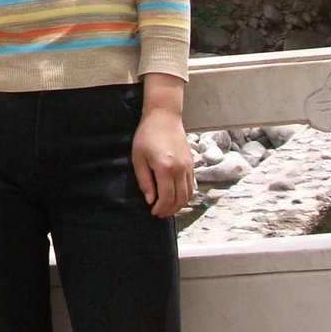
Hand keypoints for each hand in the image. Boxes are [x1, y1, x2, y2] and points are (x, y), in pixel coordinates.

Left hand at [132, 79, 193, 218]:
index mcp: (165, 168)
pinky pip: (192, 185)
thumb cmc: (147, 136)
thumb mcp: (139, 158)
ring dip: (179, 205)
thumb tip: (151, 200)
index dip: (160, 208)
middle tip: (159, 213)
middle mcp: (180, 169)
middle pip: (180, 199)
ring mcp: (189, 166)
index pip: (167, 198)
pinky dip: (185, 195)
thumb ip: (145, 181)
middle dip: (170, 210)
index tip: (153, 212)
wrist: (164, 117)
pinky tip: (175, 196)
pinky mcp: (192, 163)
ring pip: (188, 194)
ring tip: (167, 207)